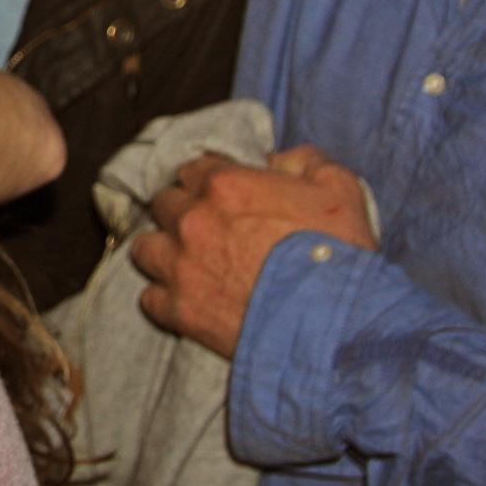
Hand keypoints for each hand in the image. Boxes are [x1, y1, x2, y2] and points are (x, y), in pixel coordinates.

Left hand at [131, 145, 376, 357]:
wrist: (332, 326)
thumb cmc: (339, 255)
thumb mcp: (339, 190)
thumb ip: (306, 161)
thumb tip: (279, 159)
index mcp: (224, 185)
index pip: (193, 170)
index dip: (208, 183)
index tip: (221, 197)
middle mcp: (192, 220)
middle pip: (165, 204)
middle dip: (182, 213)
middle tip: (206, 230)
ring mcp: (180, 266)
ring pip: (145, 248)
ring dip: (163, 251)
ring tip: (186, 264)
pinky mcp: (178, 310)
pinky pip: (149, 297)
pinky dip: (164, 298)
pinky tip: (187, 300)